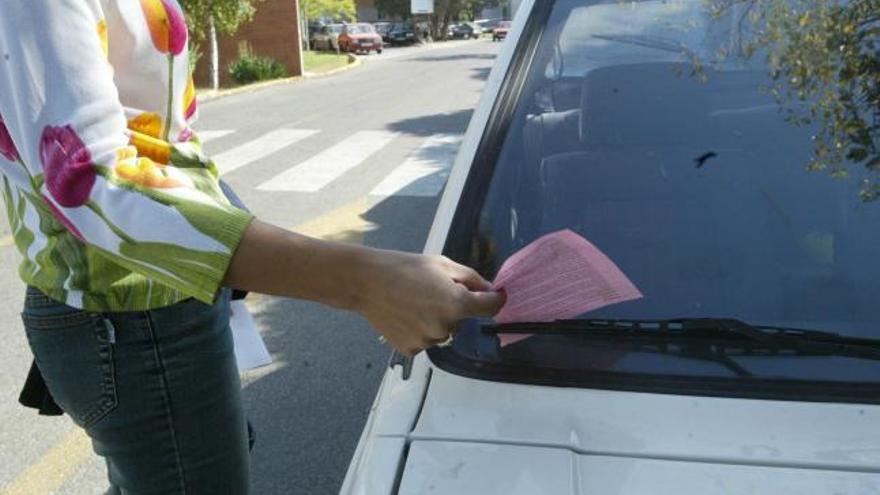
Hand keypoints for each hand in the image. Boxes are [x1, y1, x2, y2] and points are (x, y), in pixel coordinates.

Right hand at [354, 251, 504, 356]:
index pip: (492, 307)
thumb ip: (472, 279)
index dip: (495, 298)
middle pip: (464, 319)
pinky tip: (406, 315)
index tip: (495, 295)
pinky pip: (427, 340)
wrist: (366, 282)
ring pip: (445, 331)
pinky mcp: (411, 349)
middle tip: (432, 289)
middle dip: (456, 305)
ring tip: (415, 302)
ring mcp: (428, 341)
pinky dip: (421, 329)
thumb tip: (490, 291)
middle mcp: (446, 327)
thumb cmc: (404, 267)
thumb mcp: (443, 264)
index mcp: (457, 304)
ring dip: (438, 319)